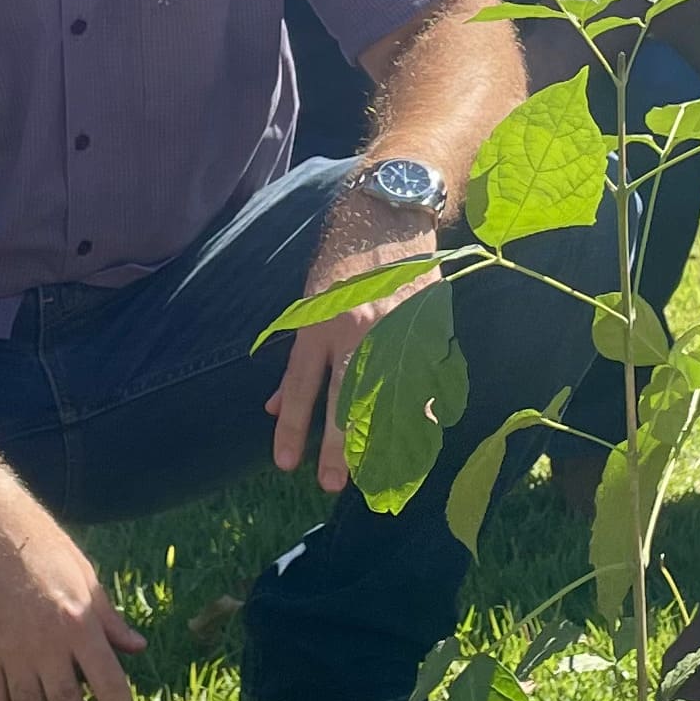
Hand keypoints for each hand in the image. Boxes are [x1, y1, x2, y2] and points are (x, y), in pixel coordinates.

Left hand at [265, 216, 445, 493]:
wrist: (387, 215)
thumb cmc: (340, 261)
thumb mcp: (306, 304)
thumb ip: (296, 360)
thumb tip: (272, 407)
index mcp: (319, 324)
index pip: (300, 388)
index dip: (291, 427)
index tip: (285, 464)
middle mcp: (356, 330)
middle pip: (345, 401)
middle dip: (338, 448)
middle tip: (332, 484)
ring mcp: (395, 330)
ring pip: (389, 396)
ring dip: (384, 439)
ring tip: (379, 474)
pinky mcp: (427, 325)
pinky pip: (427, 377)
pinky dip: (425, 409)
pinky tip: (422, 437)